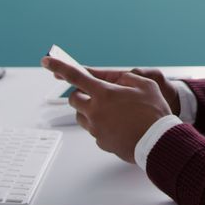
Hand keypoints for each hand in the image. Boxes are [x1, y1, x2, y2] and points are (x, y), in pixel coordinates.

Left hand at [41, 57, 172, 163]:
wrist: (158, 142)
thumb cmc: (154, 114)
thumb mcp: (145, 85)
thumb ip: (126, 79)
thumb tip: (117, 81)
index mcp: (104, 94)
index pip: (75, 76)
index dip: (59, 67)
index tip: (46, 61)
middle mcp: (95, 111)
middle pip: (74, 99)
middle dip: (81, 93)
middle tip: (98, 93)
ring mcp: (96, 129)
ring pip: (81, 116)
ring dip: (89, 110)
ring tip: (111, 110)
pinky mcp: (101, 142)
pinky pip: (94, 130)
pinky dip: (101, 124)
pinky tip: (118, 124)